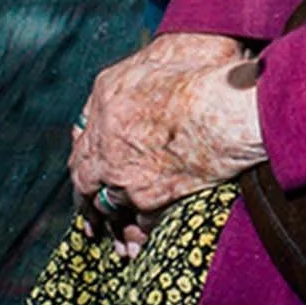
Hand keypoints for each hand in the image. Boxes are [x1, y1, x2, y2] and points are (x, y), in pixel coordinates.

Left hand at [68, 31, 264, 256]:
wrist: (220, 107)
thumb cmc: (199, 74)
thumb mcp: (154, 60)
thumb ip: (131, 77)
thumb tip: (122, 88)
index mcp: (104, 100)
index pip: (85, 136)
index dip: (85, 156)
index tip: (86, 172)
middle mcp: (105, 140)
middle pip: (86, 176)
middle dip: (86, 198)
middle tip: (88, 215)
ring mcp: (124, 172)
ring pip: (107, 204)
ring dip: (108, 222)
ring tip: (113, 241)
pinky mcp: (150, 196)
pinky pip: (138, 221)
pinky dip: (138, 234)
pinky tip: (138, 245)